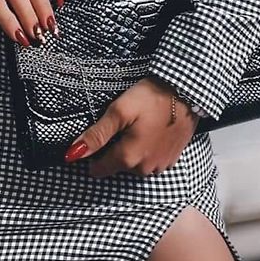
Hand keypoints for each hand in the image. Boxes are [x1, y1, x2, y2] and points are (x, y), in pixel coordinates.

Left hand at [64, 76, 199, 176]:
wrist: (187, 91)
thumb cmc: (152, 98)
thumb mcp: (119, 111)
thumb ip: (97, 135)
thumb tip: (72, 154)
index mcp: (128, 158)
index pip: (100, 169)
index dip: (92, 155)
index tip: (95, 138)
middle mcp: (145, 168)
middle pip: (118, 166)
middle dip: (115, 149)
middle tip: (121, 124)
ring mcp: (161, 165)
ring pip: (135, 164)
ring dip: (132, 150)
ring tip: (137, 126)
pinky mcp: (172, 158)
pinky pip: (151, 160)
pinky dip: (147, 149)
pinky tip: (150, 131)